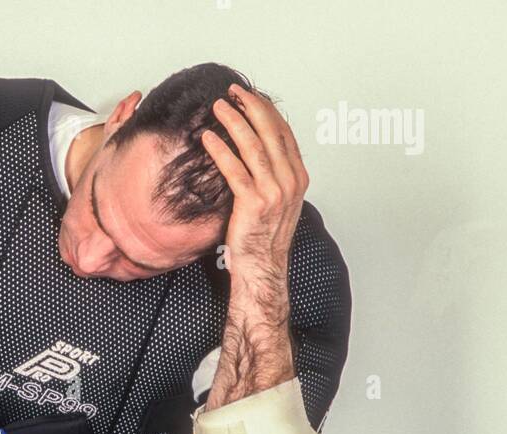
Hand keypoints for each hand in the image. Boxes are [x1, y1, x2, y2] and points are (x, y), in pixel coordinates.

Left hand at [202, 86, 308, 287]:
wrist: (262, 268)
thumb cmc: (264, 238)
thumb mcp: (278, 201)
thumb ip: (274, 175)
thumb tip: (261, 151)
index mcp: (297, 177)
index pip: (284, 133)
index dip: (266, 110)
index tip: (251, 96)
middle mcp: (289, 181)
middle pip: (270, 132)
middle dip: (251, 106)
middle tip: (233, 91)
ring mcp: (273, 192)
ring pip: (253, 146)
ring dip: (234, 121)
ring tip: (218, 107)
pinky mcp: (254, 203)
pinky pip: (234, 170)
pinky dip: (220, 150)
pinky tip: (208, 138)